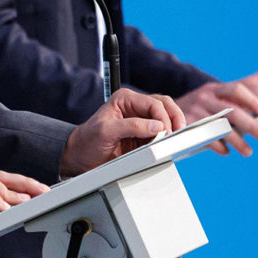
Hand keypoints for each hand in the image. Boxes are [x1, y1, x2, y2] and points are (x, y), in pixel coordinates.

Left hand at [60, 88, 184, 176]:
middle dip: (174, 118)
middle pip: (164, 106)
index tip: (165, 132)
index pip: (153, 103)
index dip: (163, 117)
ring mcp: (140, 121)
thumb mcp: (106, 132)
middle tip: (177, 133)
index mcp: (124, 99)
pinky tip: (167, 144)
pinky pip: (162, 133)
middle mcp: (134, 107)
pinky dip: (167, 138)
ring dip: (172, 128)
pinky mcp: (143, 135)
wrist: (80, 158)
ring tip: (173, 140)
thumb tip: (156, 126)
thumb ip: (131, 126)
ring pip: (166, 118)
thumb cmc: (87, 141)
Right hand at [176, 70, 257, 155]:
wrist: (165, 112)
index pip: (236, 89)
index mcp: (215, 90)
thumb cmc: (199, 108)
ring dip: (237, 141)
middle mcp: (204, 98)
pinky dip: (218, 146)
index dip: (252, 100)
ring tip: (248, 151)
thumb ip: (233, 102)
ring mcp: (194, 112)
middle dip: (251, 125)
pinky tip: (226, 151)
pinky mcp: (186, 126)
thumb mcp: (212, 98)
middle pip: (231, 110)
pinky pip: (205, 139)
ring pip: (220, 127)